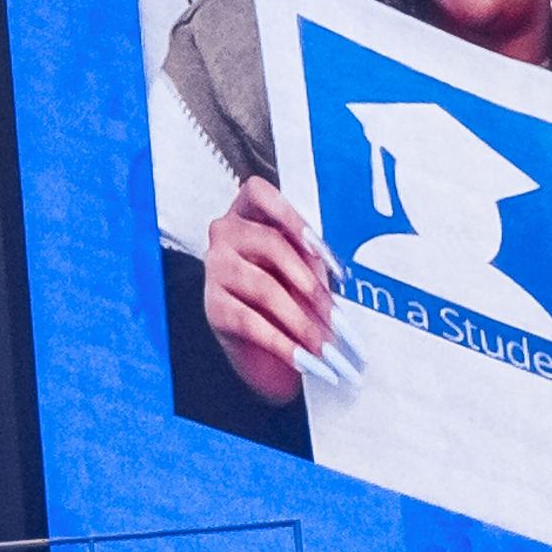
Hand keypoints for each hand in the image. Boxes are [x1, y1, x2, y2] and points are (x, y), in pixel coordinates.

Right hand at [202, 187, 336, 402]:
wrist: (257, 339)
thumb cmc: (285, 289)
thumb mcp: (302, 266)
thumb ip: (314, 259)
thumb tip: (339, 274)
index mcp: (249, 214)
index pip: (258, 193)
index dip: (287, 212)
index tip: (316, 240)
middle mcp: (225, 236)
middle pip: (270, 244)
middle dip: (310, 280)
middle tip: (335, 311)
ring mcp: (215, 270)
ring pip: (264, 287)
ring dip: (301, 319)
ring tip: (325, 343)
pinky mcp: (213, 307)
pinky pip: (250, 323)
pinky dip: (282, 343)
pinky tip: (303, 358)